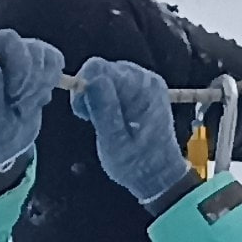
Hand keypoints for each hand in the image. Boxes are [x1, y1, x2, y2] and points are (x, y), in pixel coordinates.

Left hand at [0, 29, 61, 171]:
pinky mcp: (40, 68)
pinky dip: (52, 83)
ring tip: (25, 104)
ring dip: (40, 86)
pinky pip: (56, 62)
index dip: (18, 63)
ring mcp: (22, 59)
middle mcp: (2, 54)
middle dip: (31, 82)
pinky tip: (37, 99)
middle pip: (32, 48)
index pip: (7, 38)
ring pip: (46, 56)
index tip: (13, 93)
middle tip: (17, 104)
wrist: (1, 145)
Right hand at [70, 56, 185, 204]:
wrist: (160, 174)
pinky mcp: (144, 88)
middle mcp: (146, 79)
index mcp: (141, 89)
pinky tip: (110, 116)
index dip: (82, 86)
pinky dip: (106, 97)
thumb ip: (104, 109)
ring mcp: (147, 82)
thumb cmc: (137, 164)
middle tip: (91, 120)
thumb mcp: (114, 142)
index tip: (82, 112)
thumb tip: (92, 78)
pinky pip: (115, 82)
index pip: (98, 67)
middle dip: (89, 92)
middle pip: (102, 69)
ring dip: (97, 96)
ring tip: (102, 121)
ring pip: (107, 75)